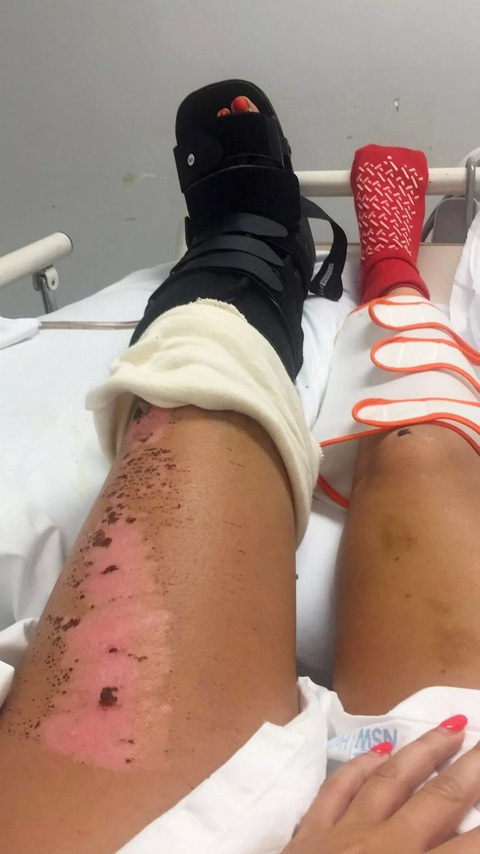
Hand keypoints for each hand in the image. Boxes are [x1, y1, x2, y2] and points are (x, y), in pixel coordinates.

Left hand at [283, 715, 479, 851]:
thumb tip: (463, 848)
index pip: (470, 848)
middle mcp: (384, 848)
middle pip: (439, 801)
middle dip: (471, 769)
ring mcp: (342, 834)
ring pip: (390, 779)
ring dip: (423, 750)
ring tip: (450, 726)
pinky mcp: (308, 834)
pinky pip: (337, 789)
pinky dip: (361, 766)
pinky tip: (379, 749)